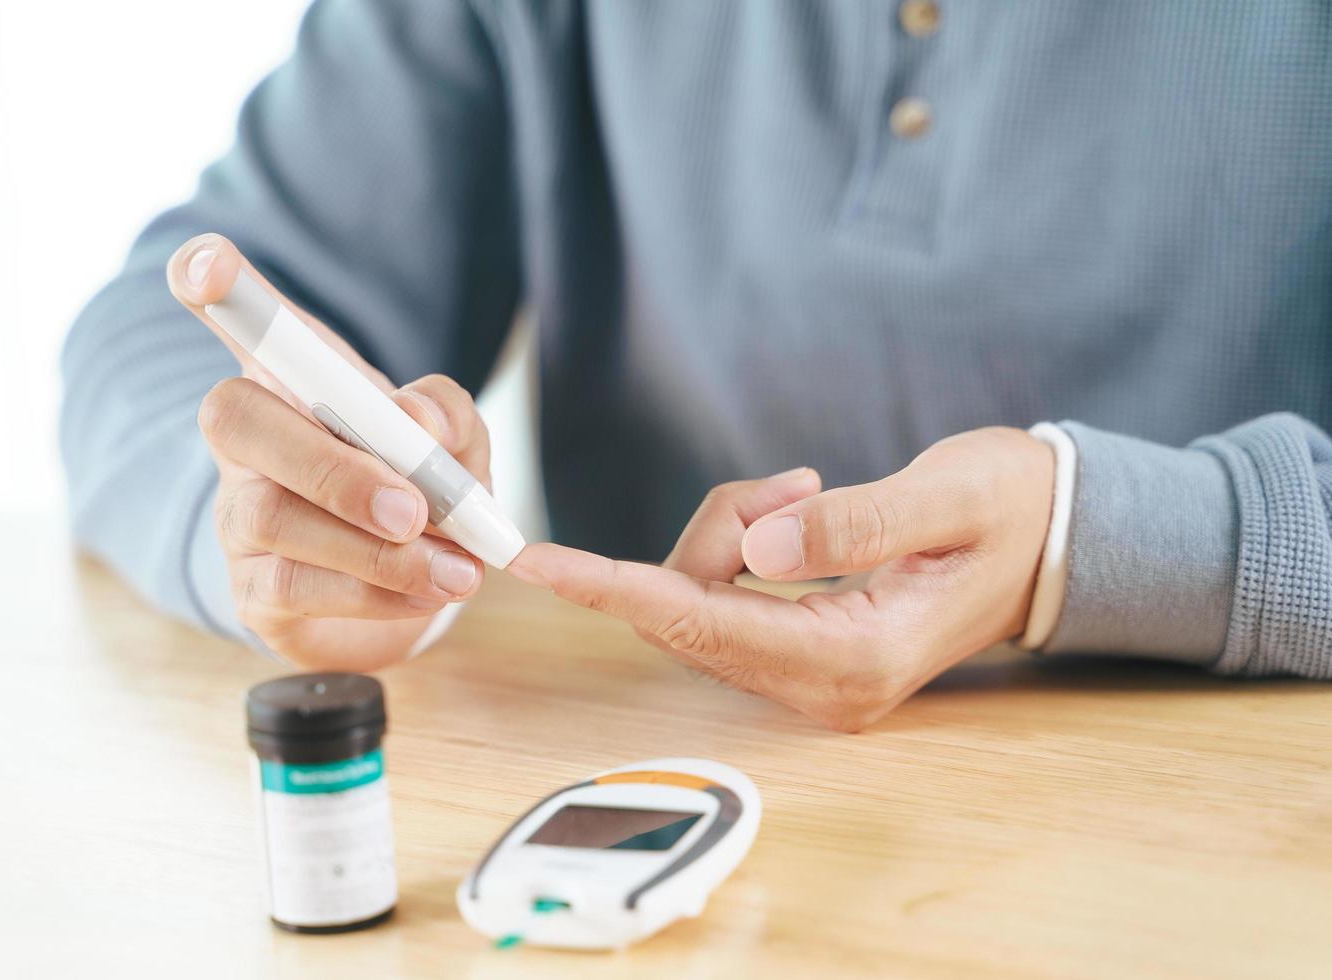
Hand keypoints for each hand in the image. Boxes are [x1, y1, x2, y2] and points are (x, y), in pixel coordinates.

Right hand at [168, 234, 489, 669]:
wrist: (413, 585)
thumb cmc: (423, 490)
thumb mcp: (456, 443)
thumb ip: (447, 416)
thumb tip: (419, 424)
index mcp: (297, 380)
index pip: (244, 320)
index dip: (214, 285)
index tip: (209, 264)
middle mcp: (248, 437)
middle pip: (236, 419)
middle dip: (331, 468)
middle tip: (413, 511)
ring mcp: (237, 515)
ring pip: (270, 518)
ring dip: (373, 551)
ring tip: (453, 571)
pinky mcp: (252, 591)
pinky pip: (295, 588)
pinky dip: (374, 594)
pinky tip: (424, 593)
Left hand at [507, 429, 1054, 730]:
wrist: (1049, 541)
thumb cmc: (1011, 509)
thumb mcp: (951, 498)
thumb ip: (859, 524)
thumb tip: (762, 553)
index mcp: (861, 658)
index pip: (706, 624)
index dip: (614, 588)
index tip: (541, 562)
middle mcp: (825, 687)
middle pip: (691, 615)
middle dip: (711, 535)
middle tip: (800, 483)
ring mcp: (810, 679)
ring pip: (698, 606)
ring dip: (729, 536)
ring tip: (813, 493)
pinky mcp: (802, 655)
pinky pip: (720, 602)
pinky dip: (737, 548)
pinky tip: (796, 516)